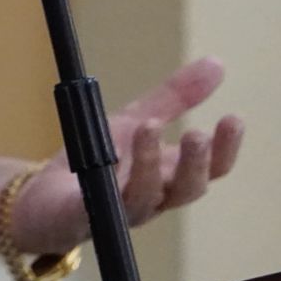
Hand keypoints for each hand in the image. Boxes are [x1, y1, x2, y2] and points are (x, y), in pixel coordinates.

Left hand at [16, 58, 244, 251]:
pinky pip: (99, 206)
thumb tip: (218, 63)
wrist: (47, 198)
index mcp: (169, 175)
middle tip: (197, 134)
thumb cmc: (98, 160)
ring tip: (148, 126)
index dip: (226, 148)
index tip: (233, 118)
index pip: (211, 169)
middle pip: (188, 189)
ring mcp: (120, 212)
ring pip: (145, 197)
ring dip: (149, 163)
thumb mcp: (137, 119)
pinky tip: (106, 158)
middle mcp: (153, 198)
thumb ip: (175, 98)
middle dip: (195, 162)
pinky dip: (104, 185)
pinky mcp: (85, 218)